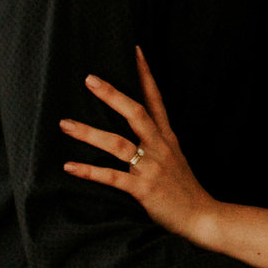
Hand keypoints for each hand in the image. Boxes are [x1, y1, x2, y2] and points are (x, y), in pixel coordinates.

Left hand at [60, 49, 217, 241]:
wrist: (202, 217)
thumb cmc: (184, 189)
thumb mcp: (175, 157)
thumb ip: (157, 141)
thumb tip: (138, 127)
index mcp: (166, 138)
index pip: (156, 99)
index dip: (145, 74)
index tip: (134, 50)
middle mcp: (159, 147)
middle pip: (136, 113)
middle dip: (112, 95)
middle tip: (89, 79)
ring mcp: (151, 167)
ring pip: (117, 144)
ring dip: (89, 133)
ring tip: (65, 124)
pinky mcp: (143, 189)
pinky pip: (112, 177)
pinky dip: (89, 171)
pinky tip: (70, 166)